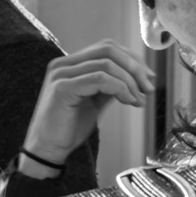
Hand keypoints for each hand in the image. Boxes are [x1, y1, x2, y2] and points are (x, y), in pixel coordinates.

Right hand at [22, 40, 154, 173]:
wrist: (47, 149)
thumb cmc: (68, 127)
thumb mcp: (94, 101)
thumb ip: (110, 85)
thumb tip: (136, 78)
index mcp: (70, 63)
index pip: (106, 47)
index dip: (132, 59)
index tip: (147, 77)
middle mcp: (63, 64)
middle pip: (108, 50)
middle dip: (134, 67)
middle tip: (148, 87)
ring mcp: (61, 74)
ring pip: (106, 64)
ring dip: (129, 81)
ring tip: (138, 99)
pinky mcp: (62, 88)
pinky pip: (99, 79)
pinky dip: (120, 88)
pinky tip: (128, 101)